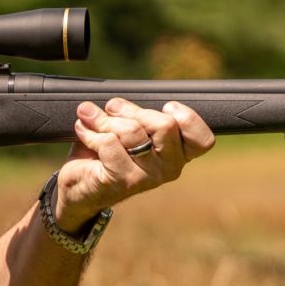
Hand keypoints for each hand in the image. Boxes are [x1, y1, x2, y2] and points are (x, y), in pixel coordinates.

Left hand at [55, 98, 214, 229]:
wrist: (81, 186)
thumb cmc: (109, 153)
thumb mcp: (132, 130)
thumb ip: (139, 115)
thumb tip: (119, 100)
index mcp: (179, 154)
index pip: (202, 140)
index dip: (187, 117)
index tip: (166, 107)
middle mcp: (170, 168)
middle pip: (165, 125)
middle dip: (132, 110)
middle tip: (112, 108)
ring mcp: (147, 177)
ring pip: (133, 131)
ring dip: (105, 118)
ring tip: (90, 116)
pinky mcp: (122, 181)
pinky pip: (108, 143)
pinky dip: (91, 132)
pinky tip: (84, 131)